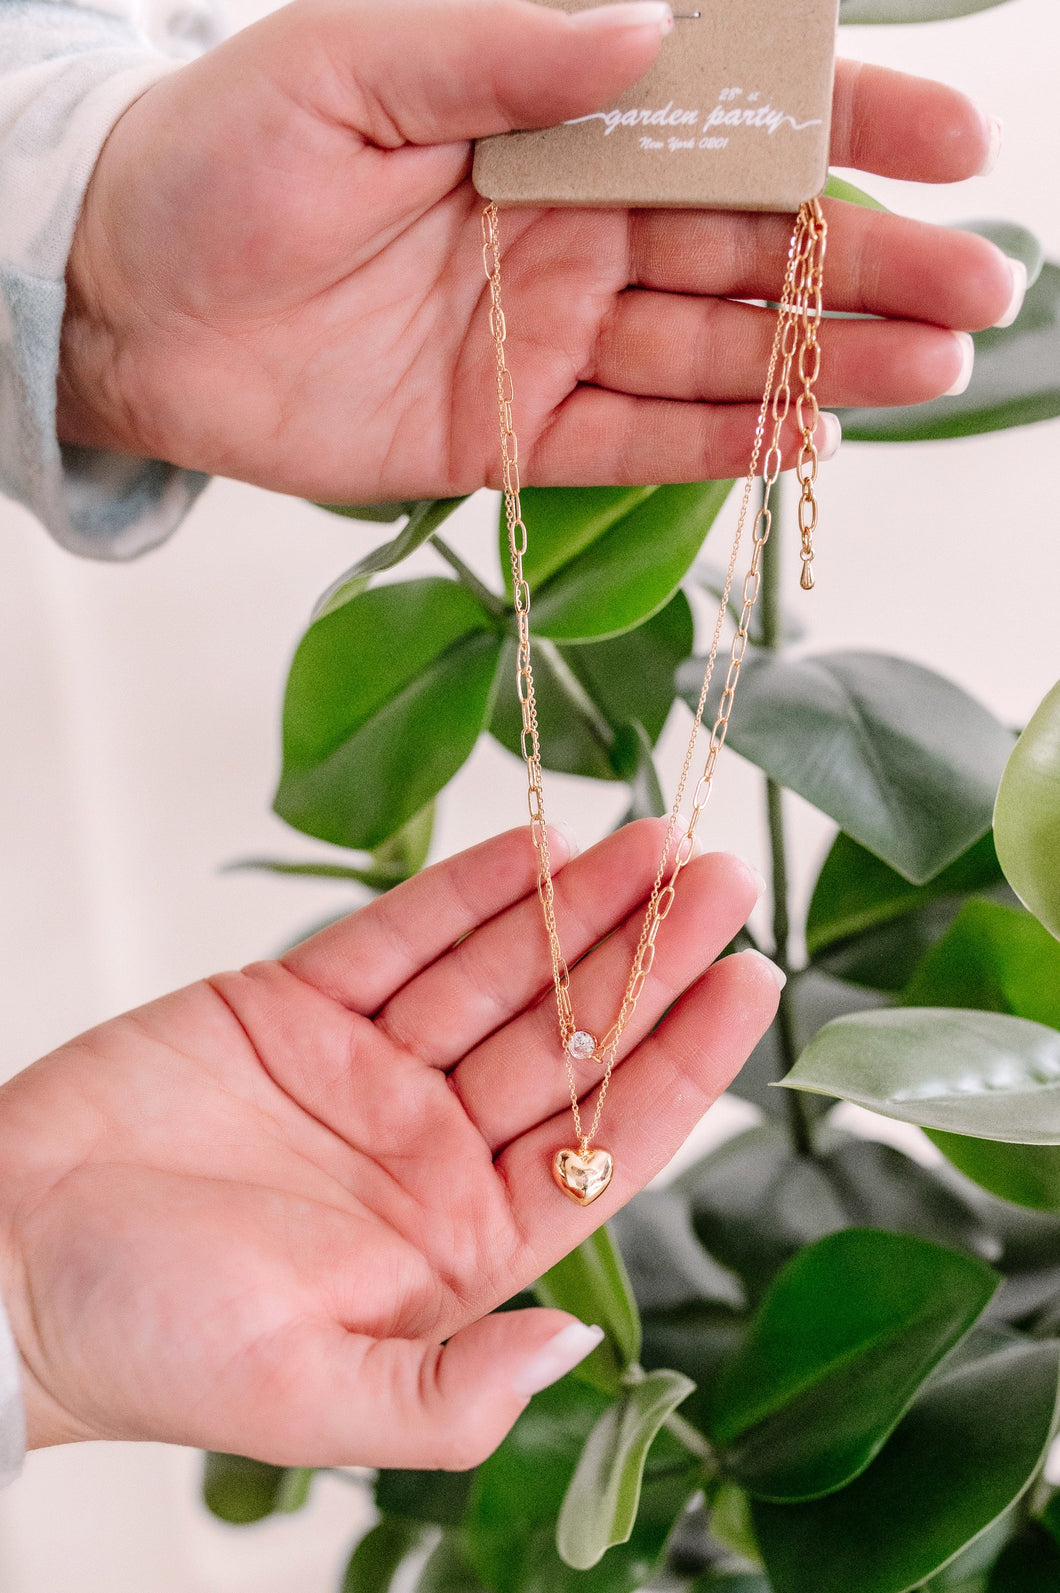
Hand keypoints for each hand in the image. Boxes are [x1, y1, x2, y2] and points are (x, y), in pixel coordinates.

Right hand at [0, 822, 777, 1467]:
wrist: (3, 1257)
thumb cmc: (142, 1344)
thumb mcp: (304, 1399)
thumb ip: (448, 1397)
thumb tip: (571, 1344)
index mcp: (454, 1247)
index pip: (600, 1140)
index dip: (682, 1060)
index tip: (753, 984)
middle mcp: (427, 1152)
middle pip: (563, 1038)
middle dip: (647, 958)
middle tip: (721, 878)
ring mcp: (368, 1073)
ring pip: (496, 975)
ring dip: (574, 909)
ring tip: (652, 843)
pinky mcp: (297, 1010)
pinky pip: (400, 937)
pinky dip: (466, 891)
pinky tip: (536, 852)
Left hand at [57, 0, 1017, 499]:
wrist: (128, 304)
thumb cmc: (221, 157)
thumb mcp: (351, 65)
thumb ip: (503, 48)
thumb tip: (650, 26)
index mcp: (553, 116)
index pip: (729, 115)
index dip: (845, 124)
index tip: (955, 141)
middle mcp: (574, 225)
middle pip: (750, 246)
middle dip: (869, 264)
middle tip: (981, 290)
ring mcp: (552, 335)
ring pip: (714, 350)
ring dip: (825, 359)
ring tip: (934, 369)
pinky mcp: (515, 435)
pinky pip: (637, 442)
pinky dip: (719, 446)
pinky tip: (810, 439)